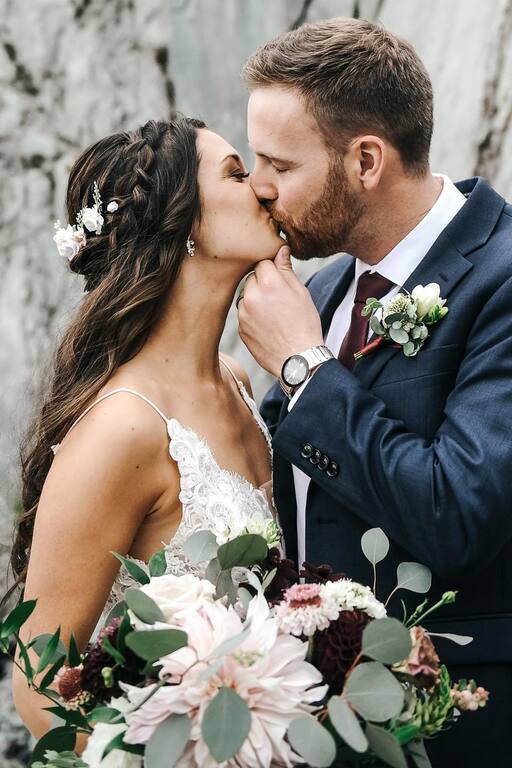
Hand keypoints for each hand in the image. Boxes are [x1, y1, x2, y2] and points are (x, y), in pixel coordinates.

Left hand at [237, 245, 323, 376]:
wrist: (298, 359)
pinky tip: (268, 325)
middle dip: (263, 283)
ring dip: (256, 298)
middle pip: (251, 277)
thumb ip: (287, 270)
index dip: (273, 269)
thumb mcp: (301, 293)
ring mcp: (243, 313)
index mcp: (269, 283)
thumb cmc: (305, 325)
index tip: (280, 279)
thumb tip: (281, 249)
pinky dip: (253, 315)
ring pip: (246, 295)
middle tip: (278, 298)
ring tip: (274, 313)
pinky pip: (244, 313)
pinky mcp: (240, 328)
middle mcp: (251, 295)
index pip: (263, 262)